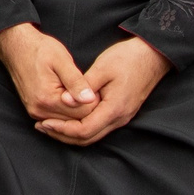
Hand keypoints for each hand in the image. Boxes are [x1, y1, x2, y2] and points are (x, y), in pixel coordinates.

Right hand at [0, 22, 95, 124]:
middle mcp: (40, 110)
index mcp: (48, 99)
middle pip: (76, 120)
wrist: (15, 47)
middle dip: (87, 107)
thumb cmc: (39, 49)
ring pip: (68, 122)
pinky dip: (68, 111)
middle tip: (90, 87)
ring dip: (78, 110)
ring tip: (80, 90)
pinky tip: (71, 96)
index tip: (97, 85)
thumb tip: (90, 99)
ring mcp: (36, 112)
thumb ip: (76, 81)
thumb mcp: (61, 60)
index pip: (84, 111)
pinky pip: (58, 118)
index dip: (95, 100)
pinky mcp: (35, 111)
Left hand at [34, 35, 171, 145]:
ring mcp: (122, 117)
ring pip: (93, 135)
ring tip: (49, 125)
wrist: (153, 55)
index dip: (62, 129)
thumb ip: (83, 86)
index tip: (44, 122)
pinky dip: (81, 127)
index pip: (84, 130)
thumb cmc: (127, 58)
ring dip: (70, 133)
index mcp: (114, 108)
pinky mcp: (121, 113)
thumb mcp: (102, 68)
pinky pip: (98, 128)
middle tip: (41, 126)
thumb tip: (65, 102)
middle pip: (87, 138)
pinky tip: (67, 119)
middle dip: (62, 135)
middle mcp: (119, 118)